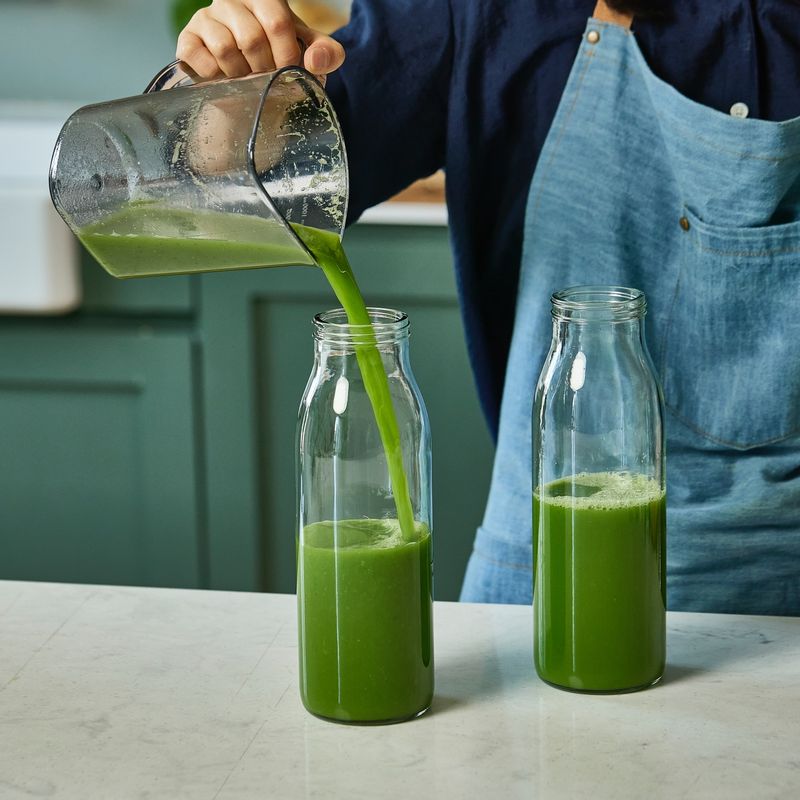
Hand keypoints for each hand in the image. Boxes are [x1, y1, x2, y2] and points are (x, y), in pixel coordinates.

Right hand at [176, 0, 345, 79]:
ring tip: (246, 81)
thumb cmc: (279, 56)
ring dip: (241, 76)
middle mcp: (231, 1)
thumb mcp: (308, 52)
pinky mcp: (188, 38)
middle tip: (267, 80)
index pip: (277, 23)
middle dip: (265, 70)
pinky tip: (223, 79)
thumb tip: (315, 63)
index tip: (289, 73)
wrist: (248, 74)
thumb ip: (326, 53)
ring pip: (225, 49)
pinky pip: (198, 57)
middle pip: (252, 39)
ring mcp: (206, 18)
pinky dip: (214, 75)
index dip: (288, 56)